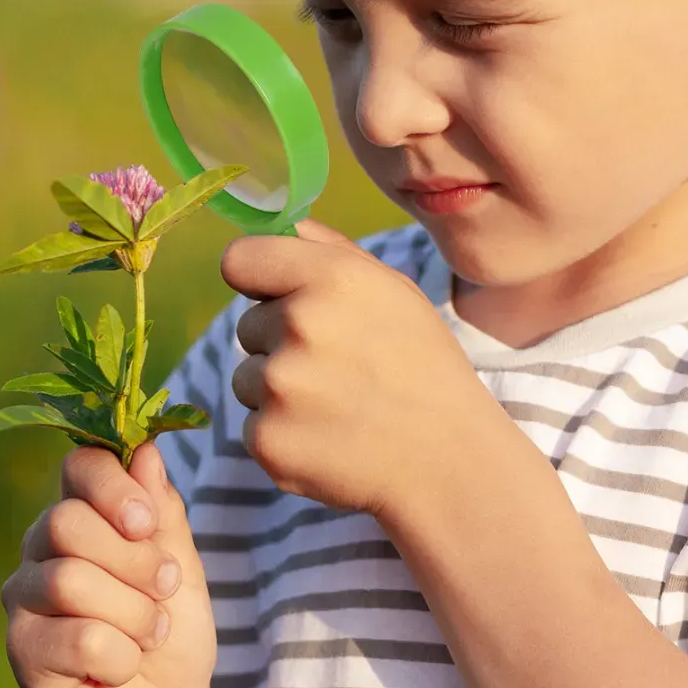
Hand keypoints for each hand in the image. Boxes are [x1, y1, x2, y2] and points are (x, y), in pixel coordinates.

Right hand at [0, 441, 214, 687]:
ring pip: (70, 582)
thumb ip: (162, 515)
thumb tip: (145, 452)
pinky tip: (121, 669)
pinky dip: (121, 657)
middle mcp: (40, 553)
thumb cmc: (171, 637)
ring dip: (134, 613)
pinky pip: (77, 640)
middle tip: (164, 589)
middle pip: (67, 522)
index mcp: (82, 518)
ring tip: (149, 635)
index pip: (78, 467)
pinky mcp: (23, 656)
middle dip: (134, 559)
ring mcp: (24, 604)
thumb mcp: (182, 569)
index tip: (149, 521)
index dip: (115, 486)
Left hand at [221, 220, 487, 515]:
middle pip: (246, 325)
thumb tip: (288, 227)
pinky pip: (253, 426)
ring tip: (336, 406)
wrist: (447, 459)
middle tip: (337, 369)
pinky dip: (282, 435)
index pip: (239, 260)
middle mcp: (298, 324)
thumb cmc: (424, 368)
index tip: (274, 297)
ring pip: (246, 378)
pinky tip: (329, 439)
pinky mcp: (267, 440)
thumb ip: (334, 252)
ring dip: (277, 392)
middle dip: (279, 343)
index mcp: (329, 277)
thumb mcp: (396, 293)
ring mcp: (278, 386)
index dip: (256, 279)